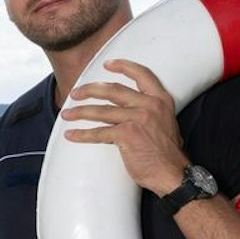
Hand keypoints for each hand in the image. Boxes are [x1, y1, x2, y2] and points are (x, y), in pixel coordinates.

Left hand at [60, 58, 189, 195]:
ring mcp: (138, 118)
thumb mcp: (164, 122)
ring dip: (80, 112)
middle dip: (89, 90)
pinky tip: (71, 135)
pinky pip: (98, 133)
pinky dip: (82, 135)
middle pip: (113, 90)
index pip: (141, 74)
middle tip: (75, 93)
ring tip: (66, 114)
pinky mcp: (127, 134)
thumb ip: (149, 110)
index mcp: (160, 99)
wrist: (173, 173)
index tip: (107, 64)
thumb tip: (125, 108)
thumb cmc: (166, 154)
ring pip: (101, 110)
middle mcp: (149, 105)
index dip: (123, 66)